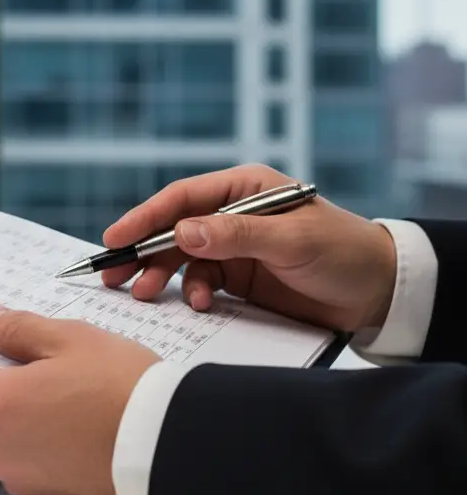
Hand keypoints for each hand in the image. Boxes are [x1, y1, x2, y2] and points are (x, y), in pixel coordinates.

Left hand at [0, 305, 158, 494]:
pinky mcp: (44, 491)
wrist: (173, 451)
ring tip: (63, 377)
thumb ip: (15, 329)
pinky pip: (24, 448)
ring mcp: (18, 474)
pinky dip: (35, 426)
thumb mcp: (67, 339)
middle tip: (22, 346)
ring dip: (15, 399)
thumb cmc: (122, 390)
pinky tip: (71, 409)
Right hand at [102, 163, 397, 332]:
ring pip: (182, 258)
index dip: (146, 216)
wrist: (382, 294)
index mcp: (244, 188)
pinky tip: (200, 307)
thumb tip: (182, 232)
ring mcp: (234, 247)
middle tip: (112, 274)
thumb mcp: (293, 240)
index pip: (183, 198)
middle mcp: (232, 213)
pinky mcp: (240, 277)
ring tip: (145, 295)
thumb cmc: (344, 252)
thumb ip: (236, 235)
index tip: (117, 237)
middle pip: (174, 228)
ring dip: (163, 276)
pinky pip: (203, 283)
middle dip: (142, 249)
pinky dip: (194, 294)